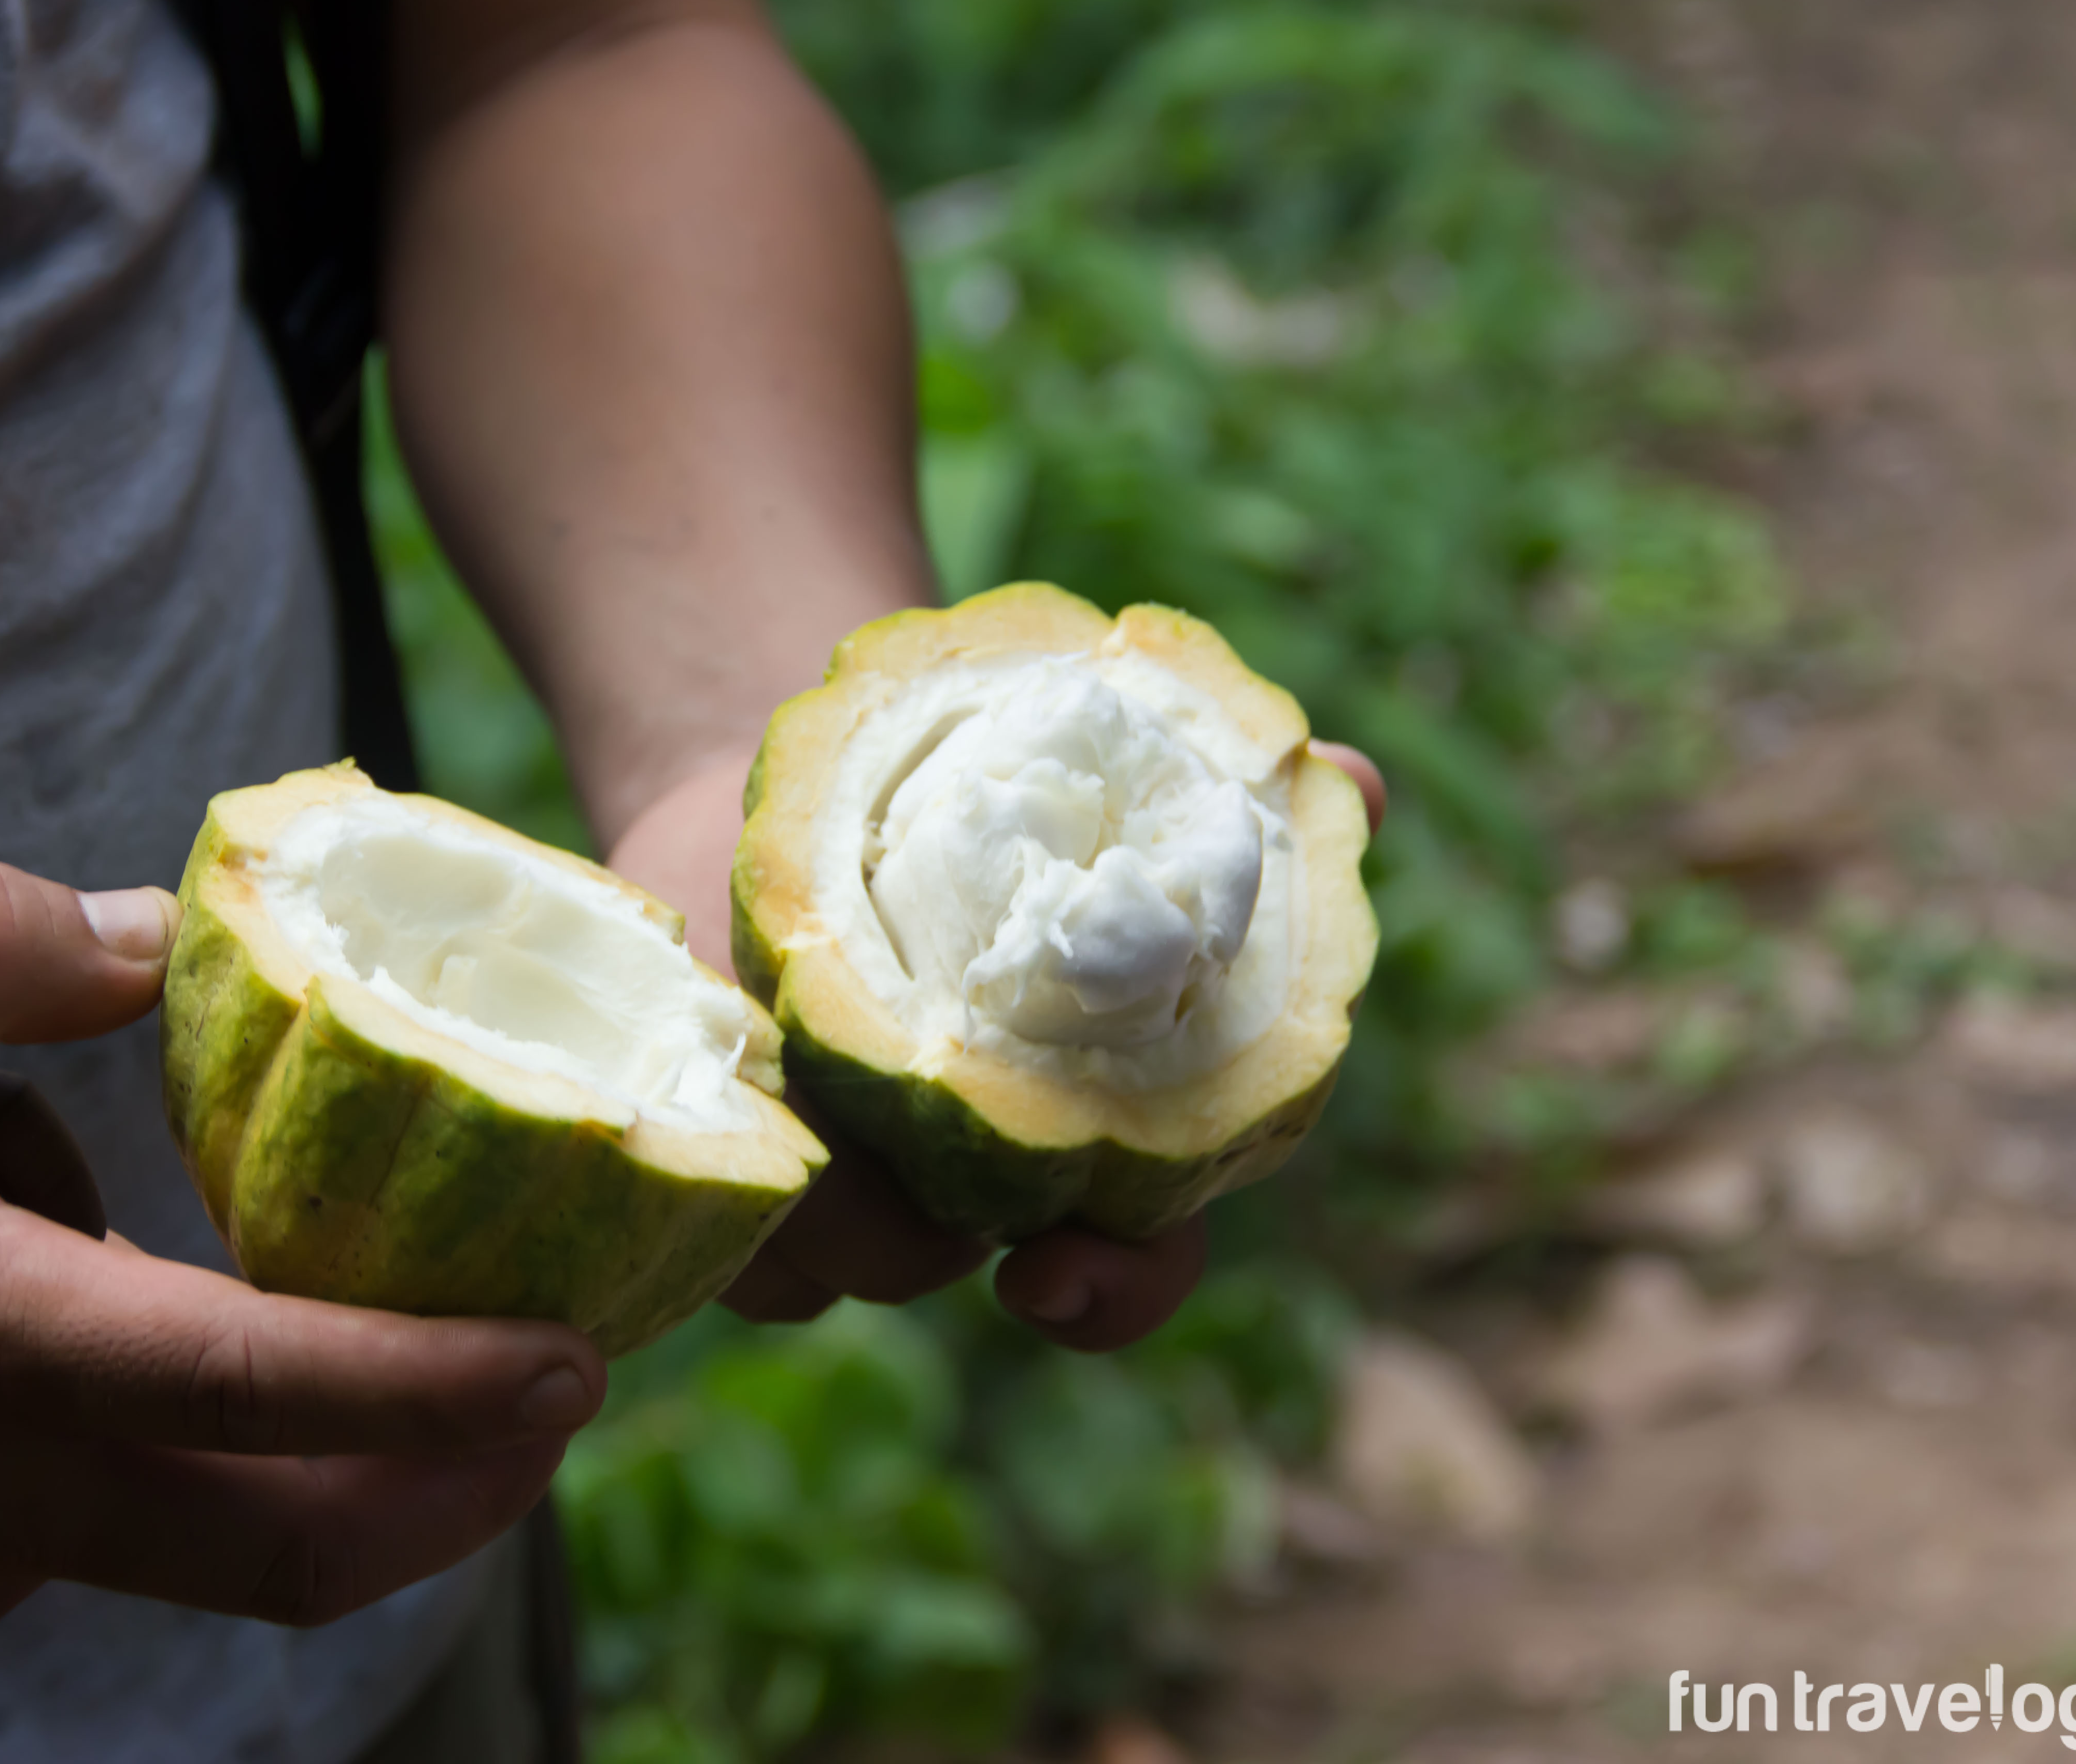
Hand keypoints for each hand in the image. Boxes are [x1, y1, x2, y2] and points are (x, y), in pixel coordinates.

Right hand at [0, 861, 604, 1658]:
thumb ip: (8, 942)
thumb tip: (160, 939)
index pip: (273, 1392)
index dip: (448, 1396)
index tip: (579, 1366)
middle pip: (283, 1544)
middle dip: (445, 1488)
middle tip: (538, 1399)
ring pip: (170, 1521)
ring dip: (223, 1415)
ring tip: (44, 1220)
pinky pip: (65, 1533)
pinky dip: (99, 1438)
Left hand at [606, 739, 1384, 1353]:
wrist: (824, 786)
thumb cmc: (999, 800)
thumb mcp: (1109, 791)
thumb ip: (1230, 807)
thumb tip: (1355, 783)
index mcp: (1076, 1135)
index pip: (1129, 1263)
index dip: (1109, 1293)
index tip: (1051, 1279)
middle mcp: (961, 1175)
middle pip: (954, 1268)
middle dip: (927, 1251)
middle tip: (862, 1191)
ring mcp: (837, 1165)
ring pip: (823, 1254)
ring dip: (813, 1195)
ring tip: (802, 1112)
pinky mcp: (730, 1128)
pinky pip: (720, 1197)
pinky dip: (730, 1140)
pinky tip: (728, 1065)